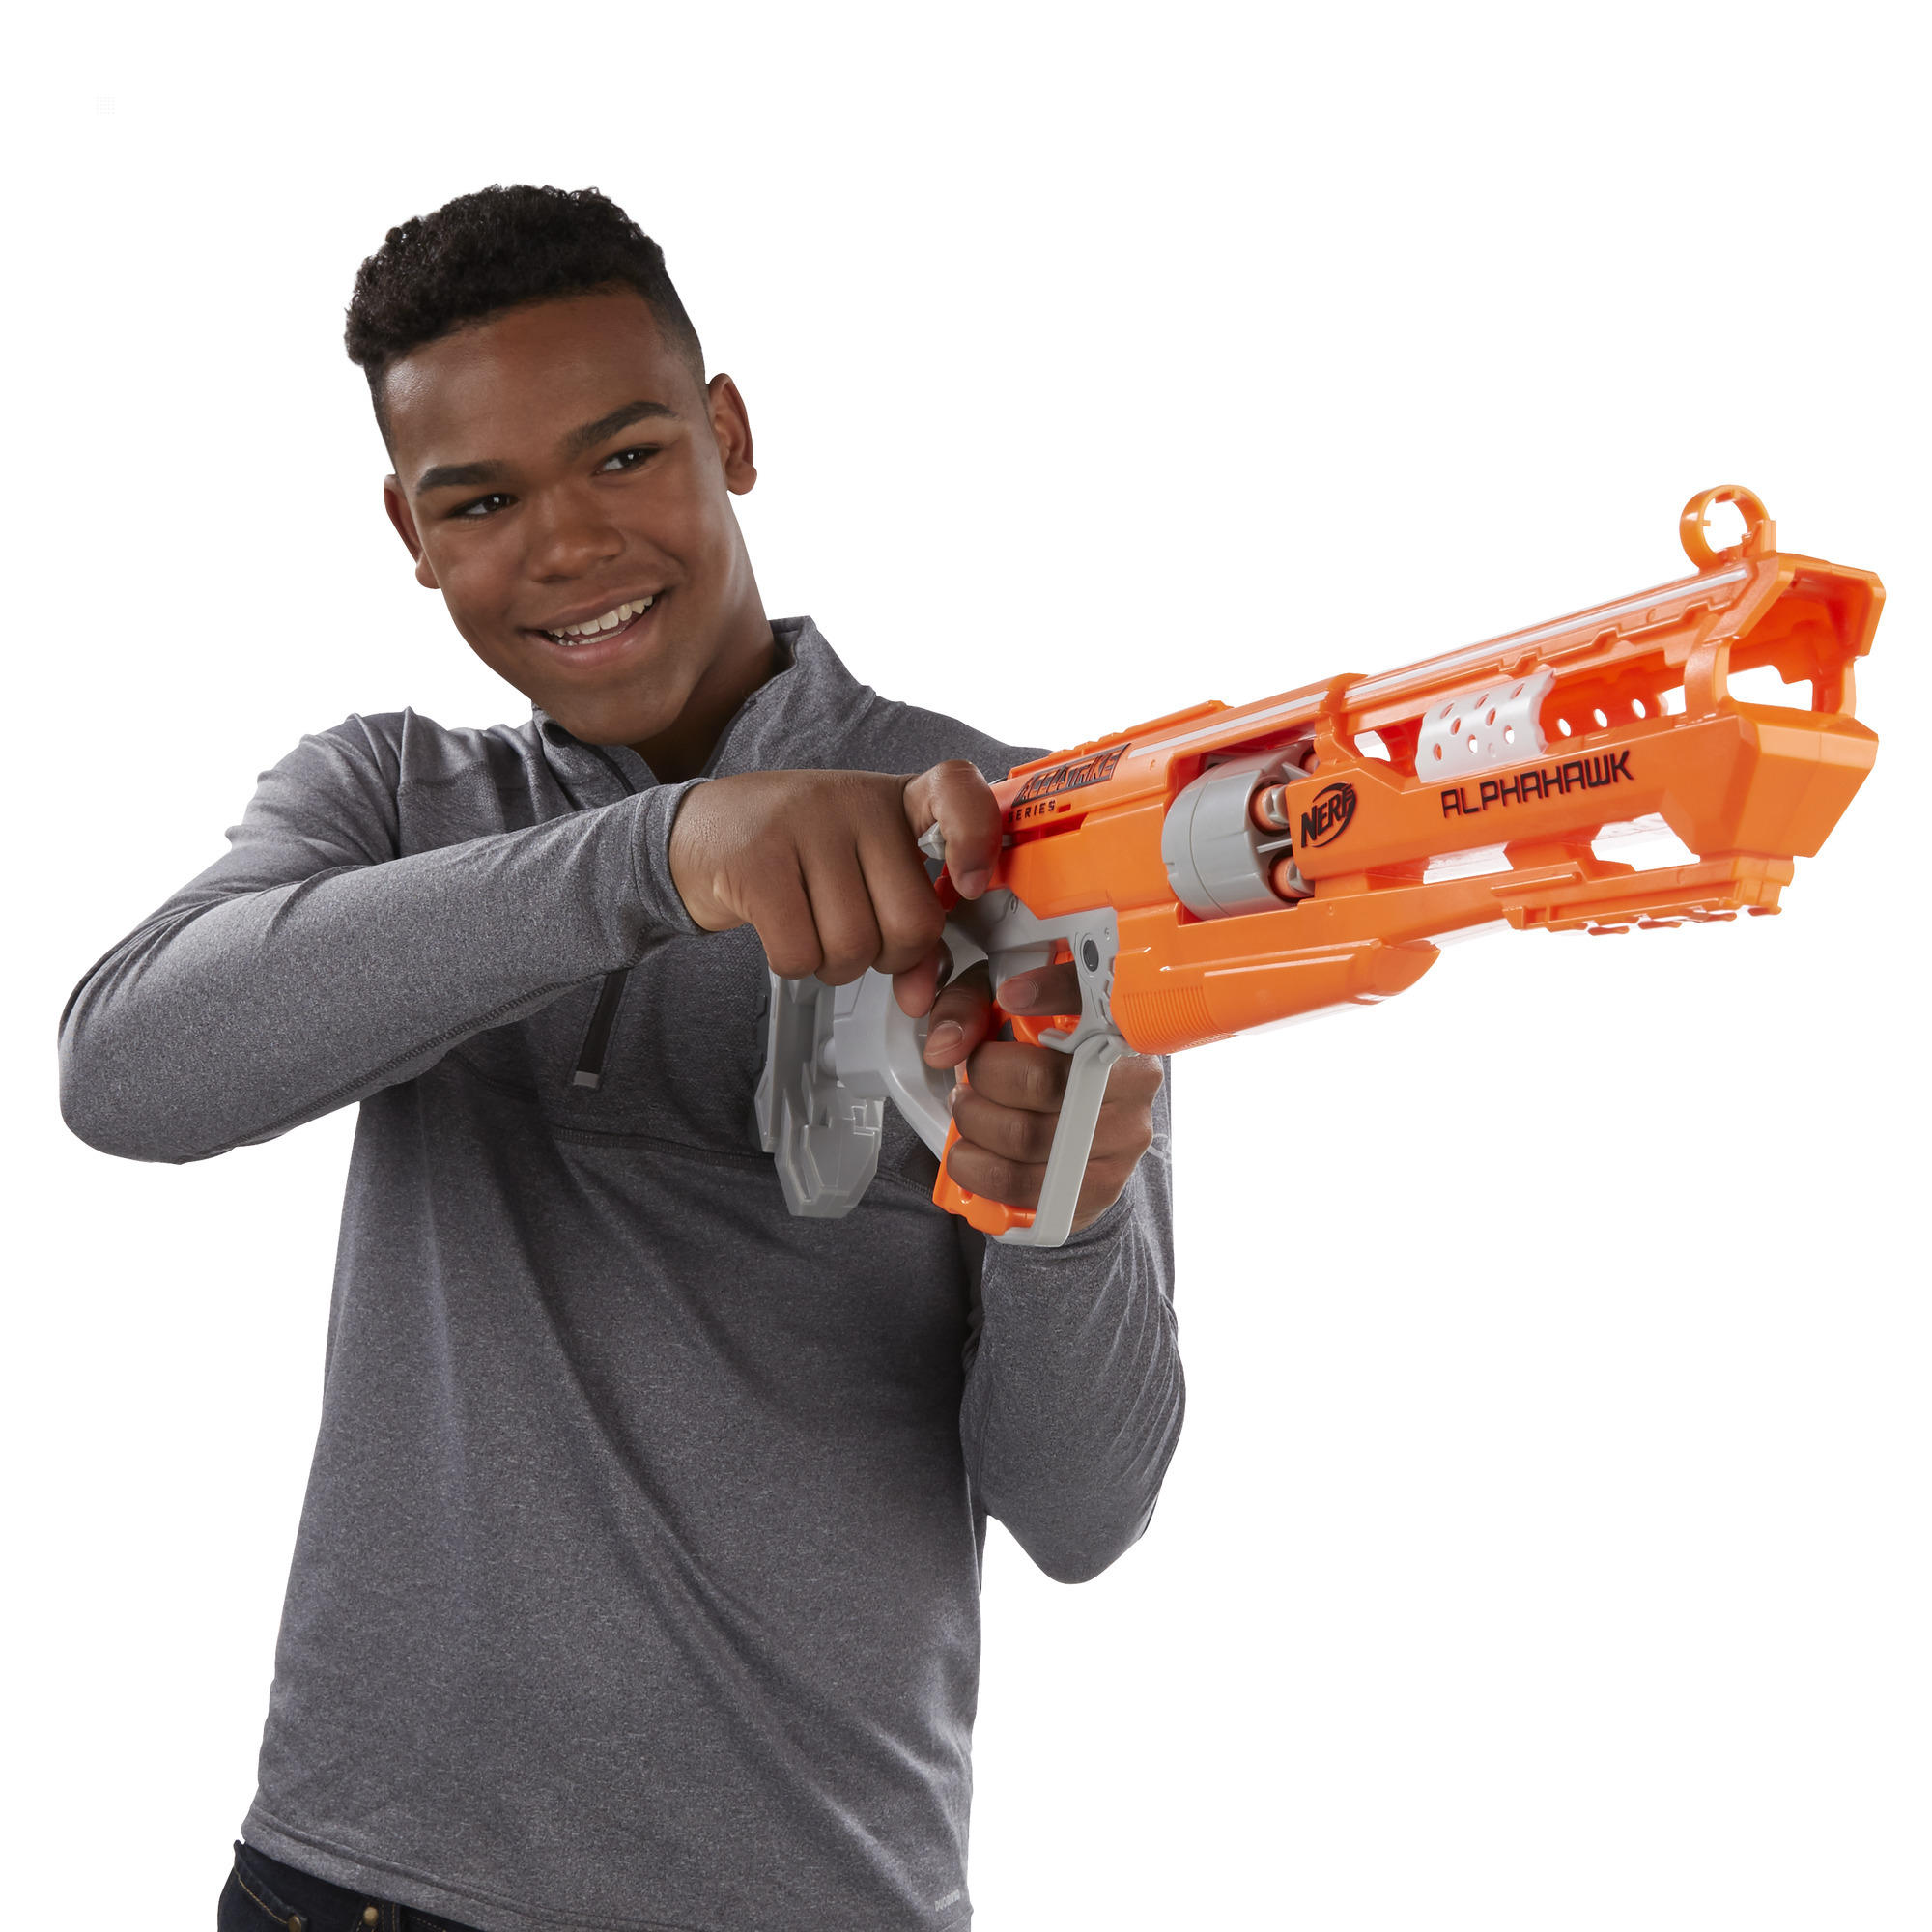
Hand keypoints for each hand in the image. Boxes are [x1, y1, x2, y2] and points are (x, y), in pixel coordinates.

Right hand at [667, 762, 1000, 1014]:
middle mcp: (856, 801)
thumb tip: (922, 998)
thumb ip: (906, 924)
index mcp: (898, 798)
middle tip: (861, 937)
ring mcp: (804, 826)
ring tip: (814, 928)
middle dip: (890, 956)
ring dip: (836, 965)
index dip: (977, 841)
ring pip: (854, 946)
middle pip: (912, 920)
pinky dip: (795, 963)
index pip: (958, 793)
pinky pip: (800, 953)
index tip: (970, 885)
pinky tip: (782, 931)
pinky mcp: (757, 862)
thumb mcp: (864, 870)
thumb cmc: (799, 855)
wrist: (700, 830)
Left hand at [923, 962, 1162, 1233]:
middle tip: (967, 1082)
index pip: (1094, 1001)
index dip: (1052, 993)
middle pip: (1044, 1081)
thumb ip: (968, 1008)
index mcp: (1119, 1026)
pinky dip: (983, 1175)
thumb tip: (945, 1046)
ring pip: (1030, 1140)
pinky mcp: (1104, 1187)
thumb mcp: (999, 1009)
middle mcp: (1135, 1082)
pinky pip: (1031, 1192)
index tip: (1009, 996)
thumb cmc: (1037, 1054)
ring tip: (967, 1115)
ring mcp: (1125, 1139)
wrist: (1077, 1117)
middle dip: (983, 1083)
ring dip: (975, 1129)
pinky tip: (973, 1156)